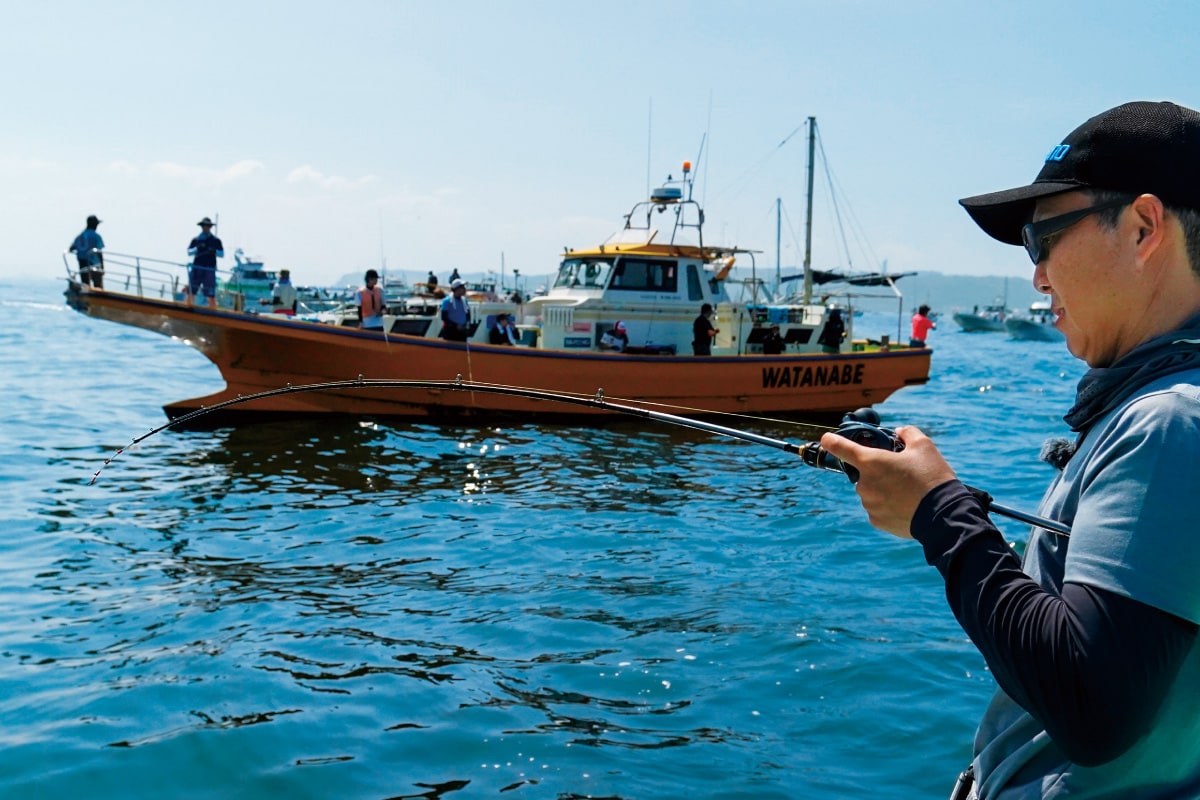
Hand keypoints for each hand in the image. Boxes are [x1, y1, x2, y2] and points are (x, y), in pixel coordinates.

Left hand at [817, 425, 955, 538]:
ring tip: (908, 492)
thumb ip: (907, 433)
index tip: (826, 439)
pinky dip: (888, 506)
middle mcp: (864, 483)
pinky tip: (907, 505)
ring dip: (884, 490)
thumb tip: (899, 432)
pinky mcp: (876, 520)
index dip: (833, 442)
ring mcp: (869, 504)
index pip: (842, 448)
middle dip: (879, 471)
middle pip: (865, 473)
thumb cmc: (932, 477)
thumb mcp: (923, 446)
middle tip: (902, 473)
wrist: (943, 514)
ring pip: (872, 492)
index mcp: (871, 461)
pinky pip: (878, 509)